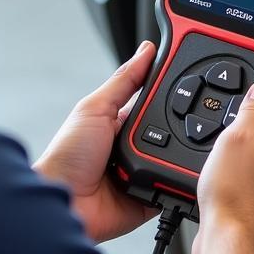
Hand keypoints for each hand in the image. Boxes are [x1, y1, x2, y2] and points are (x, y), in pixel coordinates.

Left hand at [35, 41, 157, 242]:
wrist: (63, 201)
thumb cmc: (66, 156)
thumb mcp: (95, 108)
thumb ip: (124, 81)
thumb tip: (146, 51)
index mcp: (120, 123)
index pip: (153, 103)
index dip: (170, 94)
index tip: (190, 81)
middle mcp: (133, 148)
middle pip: (170, 131)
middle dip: (176, 128)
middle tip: (171, 127)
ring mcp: (142, 173)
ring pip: (175, 159)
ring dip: (173, 156)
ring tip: (160, 155)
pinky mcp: (149, 197)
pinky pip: (172, 189)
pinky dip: (175, 183)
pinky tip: (169, 176)